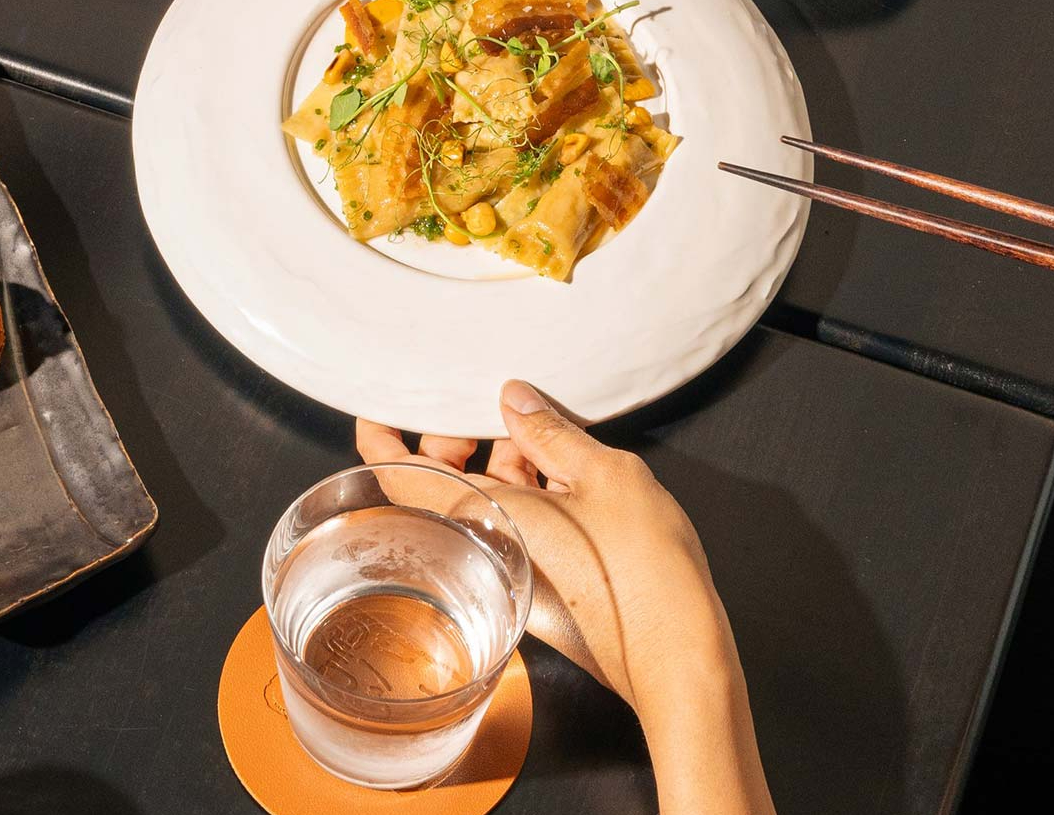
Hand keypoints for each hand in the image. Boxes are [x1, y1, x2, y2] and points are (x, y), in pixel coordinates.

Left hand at [357, 381, 773, 814]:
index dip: (381, 438)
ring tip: (532, 426)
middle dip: (449, 441)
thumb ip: (550, 432)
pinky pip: (511, 523)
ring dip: (495, 461)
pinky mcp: (537, 583)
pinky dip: (523, 489)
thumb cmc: (641, 573)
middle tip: (479, 409)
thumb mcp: (602, 473)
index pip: (401, 475)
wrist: (675, 652)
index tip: (377, 409)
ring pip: (480, 501)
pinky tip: (558, 466)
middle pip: (438, 485)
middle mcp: (484, 547)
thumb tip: (515, 400)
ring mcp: (511, 568)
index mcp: (480, 517)